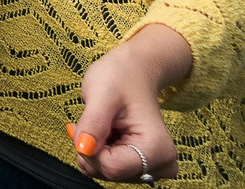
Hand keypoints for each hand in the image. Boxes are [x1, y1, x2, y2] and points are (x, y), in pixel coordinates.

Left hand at [69, 26, 189, 179]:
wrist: (135, 71)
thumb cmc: (120, 77)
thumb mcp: (101, 94)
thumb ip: (93, 124)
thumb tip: (84, 150)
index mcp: (158, 148)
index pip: (112, 168)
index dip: (89, 150)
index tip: (83, 125)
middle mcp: (162, 164)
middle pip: (110, 173)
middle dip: (90, 150)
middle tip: (91, 122)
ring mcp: (153, 167)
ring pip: (107, 173)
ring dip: (94, 151)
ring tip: (100, 125)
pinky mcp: (143, 166)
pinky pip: (110, 170)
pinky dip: (98, 154)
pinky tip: (104, 134)